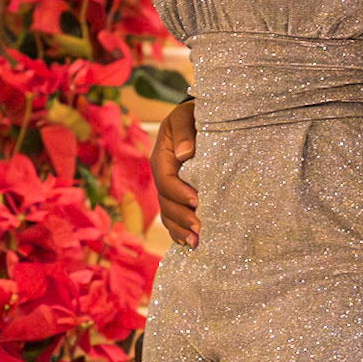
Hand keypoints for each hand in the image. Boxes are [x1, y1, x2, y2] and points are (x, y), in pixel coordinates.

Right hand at [151, 100, 198, 247]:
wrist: (200, 121)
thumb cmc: (193, 116)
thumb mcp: (186, 116)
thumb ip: (184, 131)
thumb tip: (184, 153)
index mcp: (162, 158)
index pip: (165, 180)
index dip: (179, 192)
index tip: (197, 200)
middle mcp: (163, 177)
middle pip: (166, 203)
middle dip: (182, 217)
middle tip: (199, 228)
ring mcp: (170, 190)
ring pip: (169, 215)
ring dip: (180, 230)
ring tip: (196, 243)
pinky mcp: (179, 198)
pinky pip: (174, 219)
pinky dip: (180, 232)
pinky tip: (191, 245)